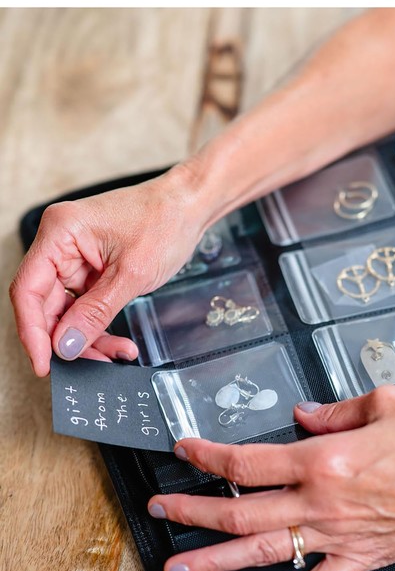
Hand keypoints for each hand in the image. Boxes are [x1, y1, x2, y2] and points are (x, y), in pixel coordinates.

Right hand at [10, 166, 205, 375]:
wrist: (189, 206)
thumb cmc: (165, 221)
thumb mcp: (132, 274)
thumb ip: (96, 312)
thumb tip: (67, 345)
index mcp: (60, 232)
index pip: (28, 290)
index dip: (33, 332)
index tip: (43, 364)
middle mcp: (60, 243)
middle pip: (46, 304)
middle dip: (69, 339)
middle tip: (93, 363)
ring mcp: (75, 256)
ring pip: (67, 310)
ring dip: (88, 336)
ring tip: (118, 352)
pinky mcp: (92, 267)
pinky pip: (85, 304)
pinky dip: (99, 325)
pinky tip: (117, 342)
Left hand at [147, 386, 394, 570]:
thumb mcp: (386, 402)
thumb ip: (337, 408)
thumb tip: (304, 414)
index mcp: (324, 460)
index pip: (248, 462)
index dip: (207, 456)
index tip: (187, 451)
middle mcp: (322, 502)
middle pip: (241, 511)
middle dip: (192, 511)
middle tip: (161, 510)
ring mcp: (337, 536)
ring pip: (263, 552)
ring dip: (215, 560)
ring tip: (178, 568)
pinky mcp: (358, 558)